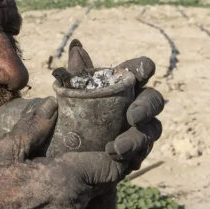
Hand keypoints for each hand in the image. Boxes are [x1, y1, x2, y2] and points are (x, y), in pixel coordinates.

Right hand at [0, 97, 146, 208]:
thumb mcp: (4, 151)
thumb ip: (32, 128)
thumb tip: (51, 104)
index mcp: (64, 181)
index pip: (111, 166)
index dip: (121, 146)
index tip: (116, 126)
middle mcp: (75, 201)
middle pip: (109, 175)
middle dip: (112, 151)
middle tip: (106, 125)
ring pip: (98, 185)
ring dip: (98, 163)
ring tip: (91, 137)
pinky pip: (86, 193)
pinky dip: (87, 175)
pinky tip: (75, 156)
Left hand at [67, 39, 163, 170]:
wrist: (56, 160)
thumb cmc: (61, 121)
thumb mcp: (62, 99)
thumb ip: (72, 76)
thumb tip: (76, 47)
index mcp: (118, 85)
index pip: (138, 70)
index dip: (144, 68)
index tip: (143, 71)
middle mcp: (133, 105)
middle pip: (154, 99)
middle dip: (147, 107)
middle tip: (132, 117)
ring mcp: (136, 130)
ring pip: (152, 129)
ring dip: (137, 138)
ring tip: (115, 148)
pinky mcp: (134, 154)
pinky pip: (143, 153)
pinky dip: (134, 156)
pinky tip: (121, 161)